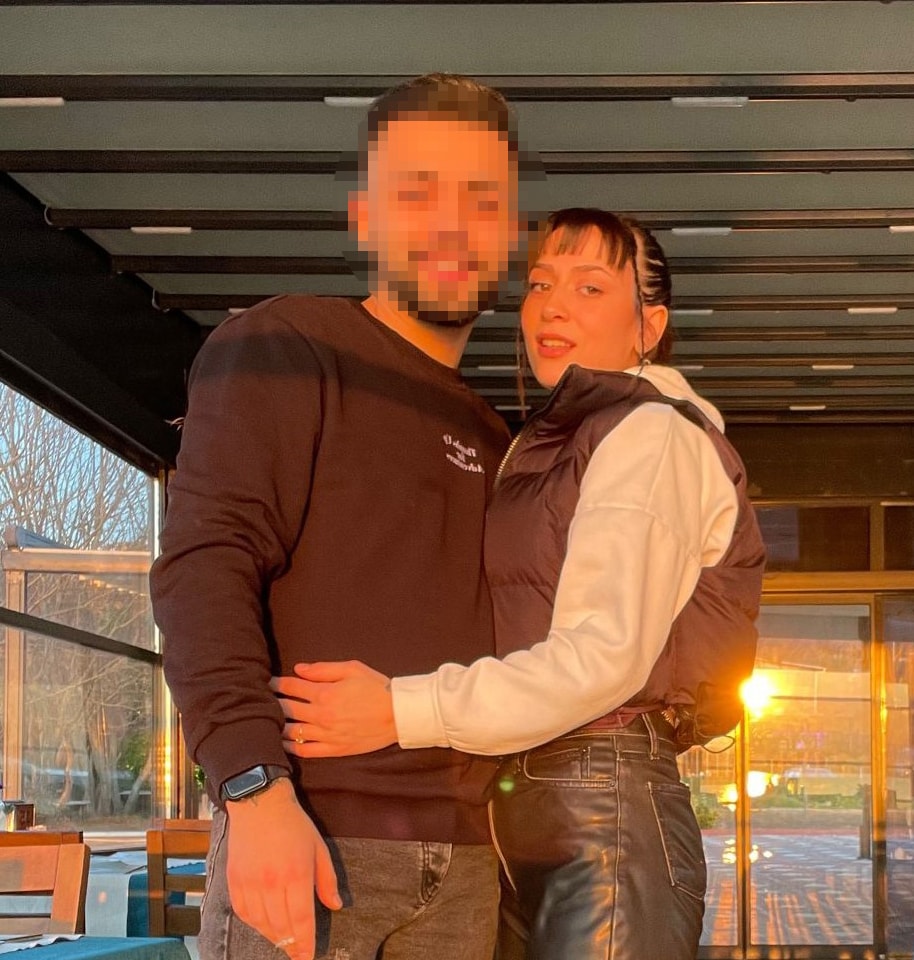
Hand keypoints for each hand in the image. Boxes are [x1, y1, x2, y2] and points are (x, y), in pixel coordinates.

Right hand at [225, 778, 340, 958]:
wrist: (260, 804)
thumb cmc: (294, 825)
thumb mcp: (318, 848)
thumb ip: (327, 880)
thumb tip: (335, 906)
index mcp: (296, 875)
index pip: (301, 922)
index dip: (305, 945)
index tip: (307, 958)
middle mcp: (271, 884)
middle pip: (281, 928)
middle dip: (291, 944)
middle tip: (297, 949)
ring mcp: (250, 884)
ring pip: (261, 924)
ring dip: (273, 936)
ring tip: (283, 938)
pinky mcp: (234, 881)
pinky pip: (243, 913)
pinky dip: (254, 923)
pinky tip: (263, 923)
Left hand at [270, 660, 396, 757]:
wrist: (397, 715)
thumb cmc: (376, 687)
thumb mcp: (352, 669)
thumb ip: (323, 669)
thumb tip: (298, 669)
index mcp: (325, 693)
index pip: (292, 687)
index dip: (277, 683)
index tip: (268, 682)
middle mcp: (322, 715)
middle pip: (287, 709)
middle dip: (272, 702)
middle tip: (262, 700)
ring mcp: (326, 735)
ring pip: (291, 731)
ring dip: (277, 725)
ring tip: (268, 721)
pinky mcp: (333, 750)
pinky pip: (305, 751)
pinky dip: (290, 747)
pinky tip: (282, 741)